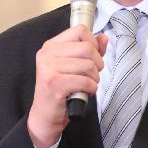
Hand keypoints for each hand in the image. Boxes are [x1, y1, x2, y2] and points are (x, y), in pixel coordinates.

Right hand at [28, 25, 107, 147]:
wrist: (45, 116)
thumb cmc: (60, 92)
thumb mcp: (74, 67)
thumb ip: (90, 51)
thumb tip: (103, 38)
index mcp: (51, 46)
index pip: (80, 31)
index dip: (93, 44)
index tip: (91, 58)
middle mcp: (47, 54)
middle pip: (87, 48)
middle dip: (97, 64)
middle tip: (91, 75)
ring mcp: (49, 68)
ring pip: (88, 65)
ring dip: (94, 79)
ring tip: (86, 85)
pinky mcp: (54, 83)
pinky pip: (85, 81)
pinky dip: (90, 88)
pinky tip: (83, 92)